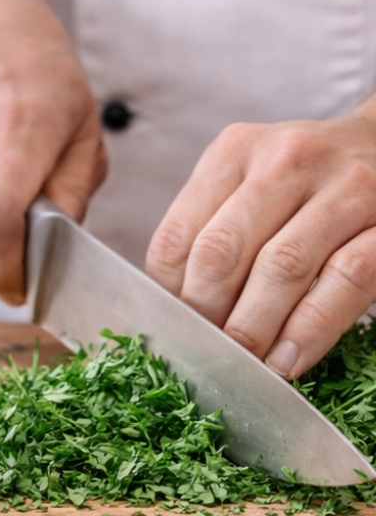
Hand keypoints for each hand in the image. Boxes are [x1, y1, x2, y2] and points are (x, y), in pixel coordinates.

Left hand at [146, 104, 375, 377]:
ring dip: (255, 327)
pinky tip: (289, 359)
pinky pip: (345, 281)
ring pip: (281, 269)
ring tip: (244, 364)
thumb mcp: (249, 179)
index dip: (170, 292)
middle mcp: (284, 161)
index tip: (174, 327)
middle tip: (206, 352)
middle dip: (207, 313)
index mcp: (234, 151)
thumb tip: (177, 304)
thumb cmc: (304, 177)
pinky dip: (310, 329)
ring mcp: (343, 189)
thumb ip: (213, 226)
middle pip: (223, 251)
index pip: (180, 234)